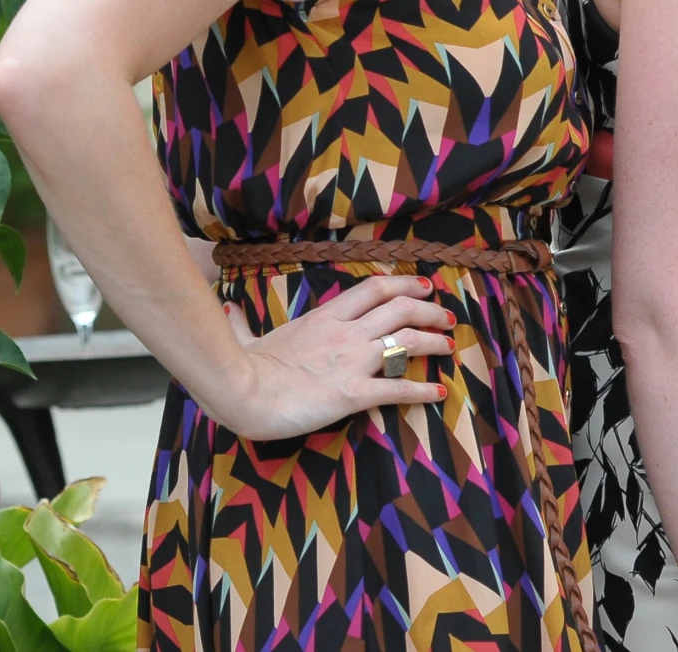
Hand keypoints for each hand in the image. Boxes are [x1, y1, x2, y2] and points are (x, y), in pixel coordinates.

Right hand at [205, 274, 457, 438]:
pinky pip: (397, 389)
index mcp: (326, 316)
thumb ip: (242, 324)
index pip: (376, 288)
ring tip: (449, 346)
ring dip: (434, 342)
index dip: (406, 284)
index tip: (425, 286)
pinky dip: (421, 391)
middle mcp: (346, 332)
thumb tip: (228, 310)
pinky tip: (437, 392)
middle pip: (401, 309)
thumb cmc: (243, 367)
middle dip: (430, 310)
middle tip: (447, 317)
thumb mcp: (247, 339)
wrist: (241, 392)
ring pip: (407, 341)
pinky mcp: (354, 393)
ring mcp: (352, 361)